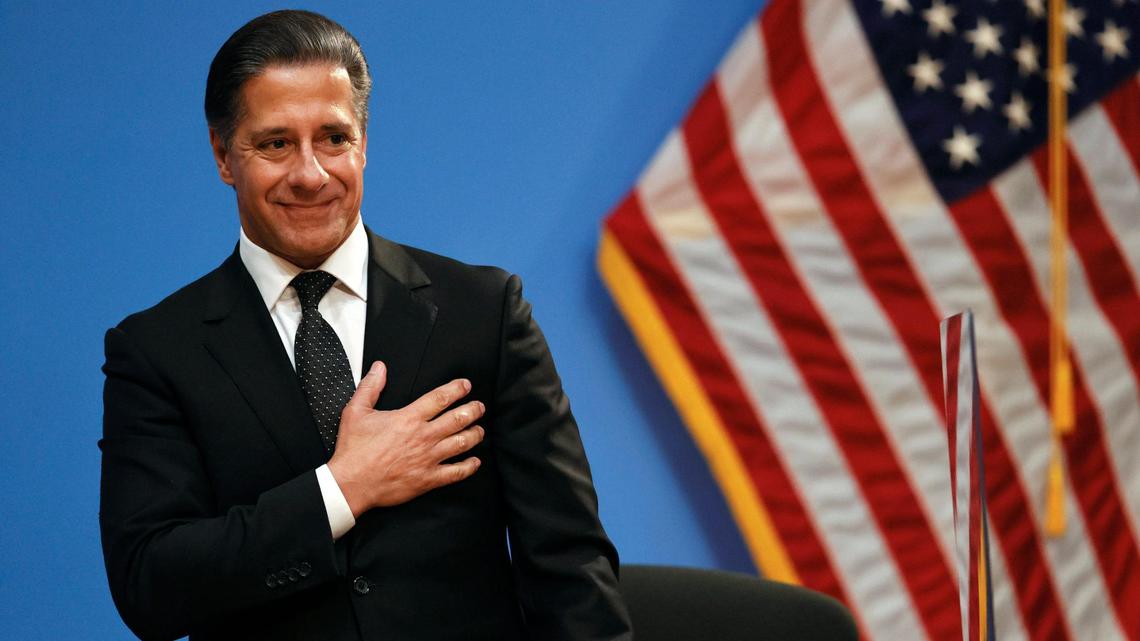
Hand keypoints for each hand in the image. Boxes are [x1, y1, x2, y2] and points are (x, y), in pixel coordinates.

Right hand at [327, 361, 484, 516]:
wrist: (351, 483)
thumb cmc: (353, 450)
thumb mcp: (356, 411)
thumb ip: (370, 386)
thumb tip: (379, 368)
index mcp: (408, 418)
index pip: (440, 398)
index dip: (457, 389)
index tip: (466, 386)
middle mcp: (423, 437)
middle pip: (458, 418)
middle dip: (473, 410)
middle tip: (479, 407)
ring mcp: (428, 458)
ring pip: (462, 443)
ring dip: (475, 434)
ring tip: (480, 430)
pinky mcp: (428, 479)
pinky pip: (456, 472)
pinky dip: (469, 466)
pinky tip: (474, 462)